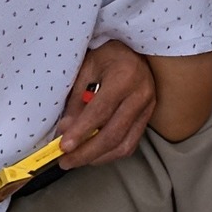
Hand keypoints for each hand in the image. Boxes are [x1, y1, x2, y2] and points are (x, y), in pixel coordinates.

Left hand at [56, 40, 156, 169]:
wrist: (133, 50)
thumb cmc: (107, 56)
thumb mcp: (86, 69)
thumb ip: (76, 100)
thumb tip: (64, 131)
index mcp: (124, 76)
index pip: (101, 111)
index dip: (81, 132)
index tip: (63, 147)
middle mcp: (141, 94)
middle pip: (113, 134)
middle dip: (86, 153)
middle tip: (65, 161)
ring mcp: (148, 107)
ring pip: (124, 145)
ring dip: (98, 157)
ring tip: (77, 160)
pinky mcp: (148, 117)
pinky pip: (131, 143)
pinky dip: (111, 154)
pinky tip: (95, 154)